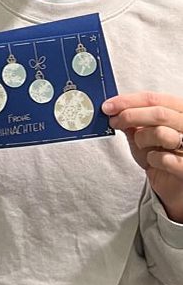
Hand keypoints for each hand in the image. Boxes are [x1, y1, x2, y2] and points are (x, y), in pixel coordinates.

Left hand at [104, 93, 182, 220]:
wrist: (172, 185)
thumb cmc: (160, 155)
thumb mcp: (143, 134)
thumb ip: (132, 121)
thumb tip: (112, 109)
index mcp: (179, 111)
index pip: (154, 99)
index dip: (128, 100)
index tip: (108, 106)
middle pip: (159, 113)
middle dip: (130, 116)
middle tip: (114, 122)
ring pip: (161, 133)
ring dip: (142, 139)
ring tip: (141, 146)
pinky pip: (166, 159)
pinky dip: (153, 159)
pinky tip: (154, 161)